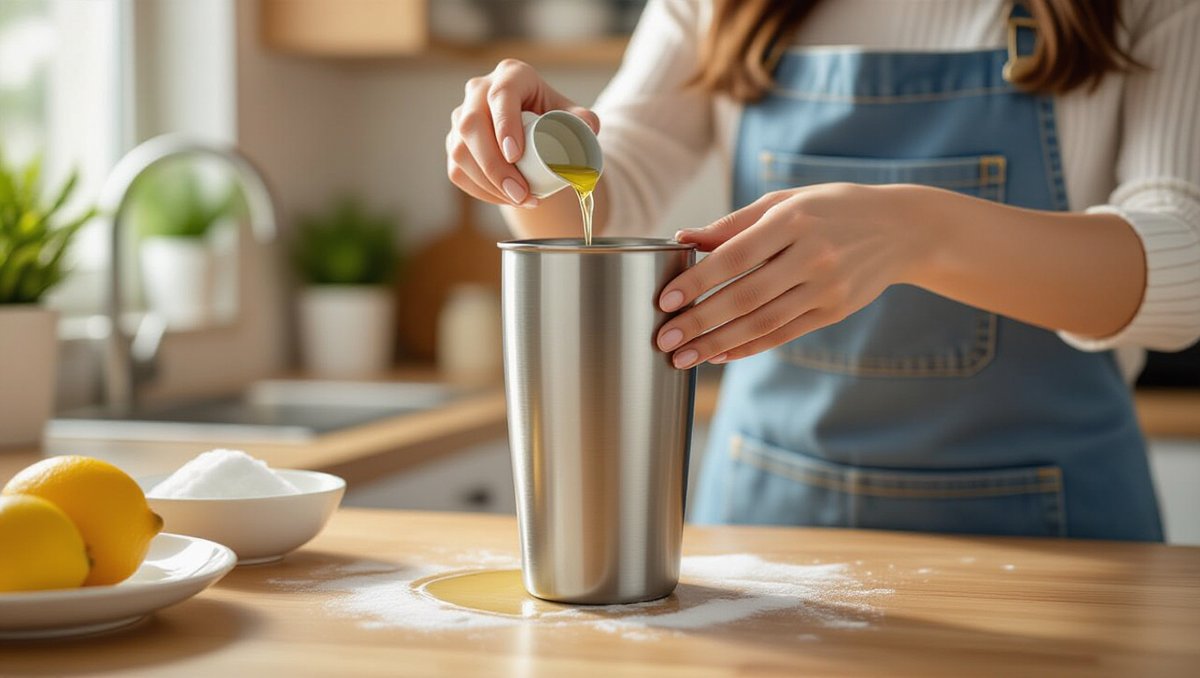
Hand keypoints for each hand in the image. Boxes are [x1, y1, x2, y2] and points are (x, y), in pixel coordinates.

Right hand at [447, 59, 599, 207]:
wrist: (537, 133)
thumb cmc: (555, 119)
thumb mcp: (573, 116)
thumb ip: (585, 120)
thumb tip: (587, 129)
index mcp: (511, 75)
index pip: (500, 95)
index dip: (504, 125)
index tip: (515, 155)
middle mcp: (479, 91)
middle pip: (472, 125)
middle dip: (494, 166)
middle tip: (521, 193)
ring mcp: (462, 117)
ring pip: (460, 151)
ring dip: (488, 183)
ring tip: (520, 200)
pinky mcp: (455, 143)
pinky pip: (458, 171)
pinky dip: (481, 191)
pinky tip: (505, 199)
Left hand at [655, 183, 929, 367]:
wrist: (902, 229)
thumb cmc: (831, 208)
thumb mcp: (786, 201)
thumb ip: (734, 223)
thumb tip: (683, 238)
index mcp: (794, 219)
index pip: (736, 254)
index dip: (699, 279)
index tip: (665, 299)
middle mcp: (813, 255)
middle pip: (746, 295)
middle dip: (700, 321)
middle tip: (664, 339)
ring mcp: (827, 288)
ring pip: (763, 322)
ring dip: (717, 343)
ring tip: (683, 357)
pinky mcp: (834, 312)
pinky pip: (783, 335)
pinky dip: (748, 347)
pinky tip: (718, 354)